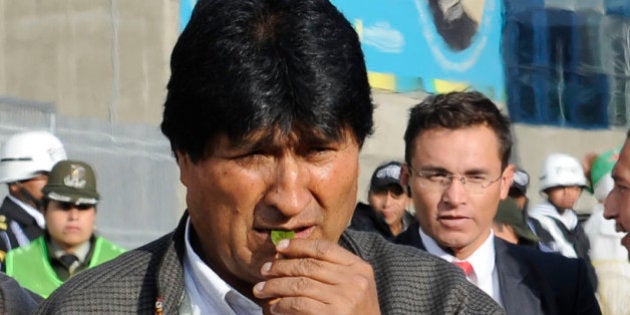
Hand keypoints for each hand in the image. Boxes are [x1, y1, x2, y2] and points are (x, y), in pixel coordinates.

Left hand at [253, 238, 380, 314]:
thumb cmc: (355, 313)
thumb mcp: (353, 286)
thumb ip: (331, 270)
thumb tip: (289, 255)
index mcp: (360, 268)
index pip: (324, 248)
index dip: (299, 246)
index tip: (279, 247)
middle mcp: (355, 280)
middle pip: (309, 265)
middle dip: (281, 267)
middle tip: (264, 270)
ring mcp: (346, 298)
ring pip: (300, 284)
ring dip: (275, 286)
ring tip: (261, 289)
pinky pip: (299, 304)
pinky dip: (282, 304)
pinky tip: (274, 307)